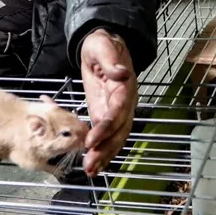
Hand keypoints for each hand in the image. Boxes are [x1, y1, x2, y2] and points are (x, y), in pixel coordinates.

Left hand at [80, 28, 137, 176]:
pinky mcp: (106, 115)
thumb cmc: (102, 43)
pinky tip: (93, 166)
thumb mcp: (102, 45)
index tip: (92, 139)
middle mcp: (125, 103)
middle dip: (105, 149)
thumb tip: (121, 73)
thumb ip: (110, 59)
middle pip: (119, 130)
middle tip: (90, 165)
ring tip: (90, 171)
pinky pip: (107, 136)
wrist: (103, 45)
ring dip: (104, 155)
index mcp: (125, 87)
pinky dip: (102, 151)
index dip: (107, 126)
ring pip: (115, 138)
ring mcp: (117, 111)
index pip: (118, 110)